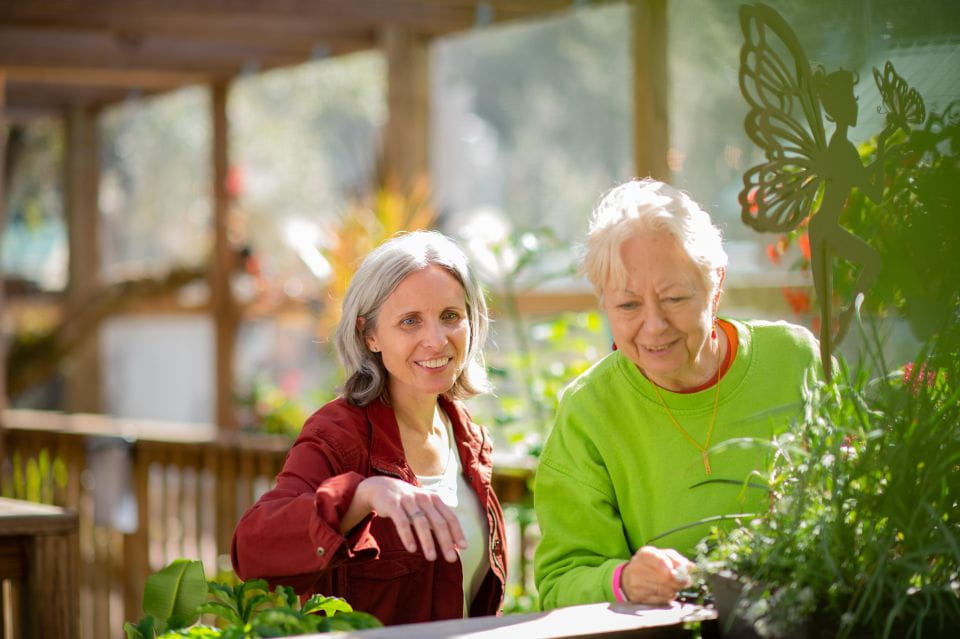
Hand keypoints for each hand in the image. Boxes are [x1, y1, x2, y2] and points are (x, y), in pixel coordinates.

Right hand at [351, 476, 466, 561]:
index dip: (457, 532)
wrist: (380, 487)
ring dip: (427, 541)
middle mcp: (424, 498)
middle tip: (451, 559)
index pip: (450, 517)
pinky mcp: (393, 505)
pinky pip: (401, 522)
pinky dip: (407, 536)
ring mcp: (408, 500)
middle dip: (446, 541)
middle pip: (438, 522)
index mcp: (434, 498)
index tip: (463, 548)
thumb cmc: (408, 501)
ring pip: (421, 522)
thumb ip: (436, 520)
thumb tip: (453, 542)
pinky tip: (412, 549)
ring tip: (431, 558)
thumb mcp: (424, 506)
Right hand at [620, 546, 693, 604]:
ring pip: (665, 590)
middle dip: (679, 581)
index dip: (669, 565)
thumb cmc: (650, 564)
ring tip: (674, 586)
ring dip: (674, 590)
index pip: (658, 558)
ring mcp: (636, 583)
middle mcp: (638, 567)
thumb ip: (677, 559)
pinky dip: (668, 597)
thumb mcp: (662, 556)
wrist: (629, 577)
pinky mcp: (638, 597)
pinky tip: (667, 593)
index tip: (677, 571)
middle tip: (686, 582)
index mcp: (645, 554)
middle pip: (665, 578)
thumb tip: (691, 567)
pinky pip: (660, 599)